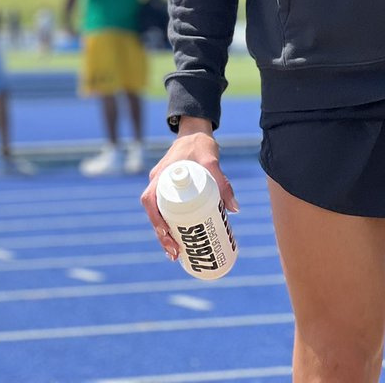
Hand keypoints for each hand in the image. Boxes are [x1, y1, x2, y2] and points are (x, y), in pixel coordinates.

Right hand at [140, 120, 238, 261]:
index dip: (156, 220)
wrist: (195, 130)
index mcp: (161, 176)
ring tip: (177, 253)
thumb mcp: (211, 160)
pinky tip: (180, 239)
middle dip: (162, 235)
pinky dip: (171, 224)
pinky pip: (167, 209)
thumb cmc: (199, 143)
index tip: (167, 234)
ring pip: (159, 213)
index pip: (150, 200)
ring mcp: (163, 186)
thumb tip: (234, 209)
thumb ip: (222, 182)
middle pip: (154, 213)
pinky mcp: (172, 189)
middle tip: (175, 253)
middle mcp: (158, 182)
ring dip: (165, 234)